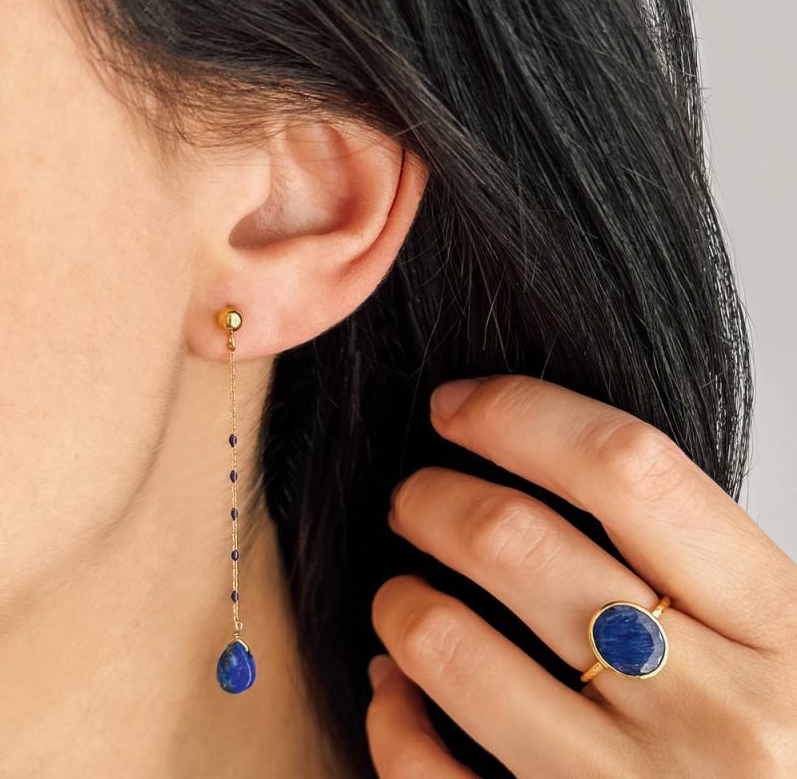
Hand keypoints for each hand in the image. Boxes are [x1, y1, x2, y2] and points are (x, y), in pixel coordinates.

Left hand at [366, 375, 796, 777]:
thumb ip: (692, 567)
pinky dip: (391, 712)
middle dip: (430, 498)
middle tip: (412, 498)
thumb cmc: (781, 750)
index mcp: (780, 629)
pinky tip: (398, 688)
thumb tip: (538, 477)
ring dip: (399, 600)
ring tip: (402, 593)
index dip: (518, 414)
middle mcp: (714, 712)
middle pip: (513, 540)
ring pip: (447, 643)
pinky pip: (424, 772)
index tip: (457, 406)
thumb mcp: (780, 644)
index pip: (627, 466)